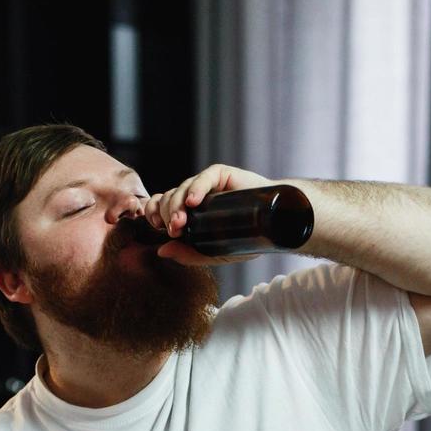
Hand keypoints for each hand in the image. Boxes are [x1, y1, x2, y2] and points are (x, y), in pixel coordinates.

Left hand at [140, 163, 273, 266]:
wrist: (275, 225)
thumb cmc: (246, 239)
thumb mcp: (215, 253)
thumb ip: (190, 255)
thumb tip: (161, 251)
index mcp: (188, 213)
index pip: (161, 206)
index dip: (154, 214)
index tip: (158, 229)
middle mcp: (194, 197)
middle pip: (168, 198)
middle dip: (167, 214)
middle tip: (175, 230)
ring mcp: (207, 185)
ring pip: (182, 188)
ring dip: (177, 205)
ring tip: (182, 222)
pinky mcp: (221, 175)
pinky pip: (203, 178)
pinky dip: (196, 189)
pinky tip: (193, 202)